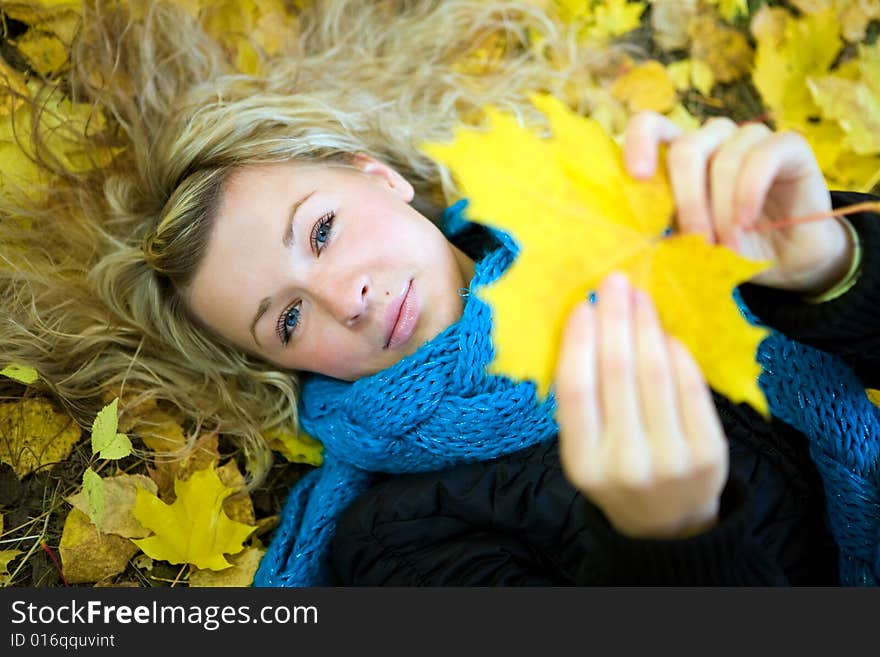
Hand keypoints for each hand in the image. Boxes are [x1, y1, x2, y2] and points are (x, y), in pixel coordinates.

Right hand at [555, 273, 727, 538]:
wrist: (666, 525)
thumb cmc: (615, 473)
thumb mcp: (584, 452)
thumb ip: (582, 403)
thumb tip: (588, 325)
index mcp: (583, 463)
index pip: (576, 391)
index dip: (578, 342)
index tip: (581, 305)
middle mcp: (626, 462)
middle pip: (618, 374)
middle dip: (615, 319)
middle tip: (614, 282)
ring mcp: (671, 459)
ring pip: (656, 375)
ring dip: (646, 327)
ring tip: (639, 298)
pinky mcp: (709, 453)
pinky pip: (691, 388)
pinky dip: (677, 354)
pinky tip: (665, 333)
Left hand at [622, 112, 853, 295]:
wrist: (785, 261)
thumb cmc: (728, 246)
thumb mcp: (687, 240)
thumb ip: (662, 226)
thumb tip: (632, 232)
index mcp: (680, 154)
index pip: (651, 126)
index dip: (639, 142)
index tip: (639, 177)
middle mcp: (713, 138)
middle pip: (687, 149)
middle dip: (688, 200)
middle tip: (696, 240)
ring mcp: (750, 138)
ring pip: (724, 159)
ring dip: (722, 209)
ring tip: (726, 245)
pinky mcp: (789, 146)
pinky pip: (763, 157)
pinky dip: (749, 193)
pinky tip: (746, 222)